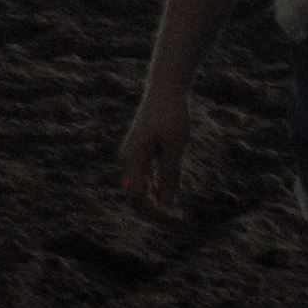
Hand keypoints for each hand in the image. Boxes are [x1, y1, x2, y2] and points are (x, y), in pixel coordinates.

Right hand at [118, 84, 189, 221]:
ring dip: (157, 202)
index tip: (174, 218)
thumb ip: (169, 172)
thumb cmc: (172, 113)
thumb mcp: (175, 143)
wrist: (165, 87)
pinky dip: (157, 190)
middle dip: (155, 211)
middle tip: (179, 220)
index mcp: (133, 158)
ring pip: (140, 188)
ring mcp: (134, 156)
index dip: (153, 212)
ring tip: (178, 213)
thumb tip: (166, 203)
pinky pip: (145, 178)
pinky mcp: (142, 151)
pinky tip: (172, 197)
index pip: (136, 197)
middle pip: (135, 196)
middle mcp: (128, 160)